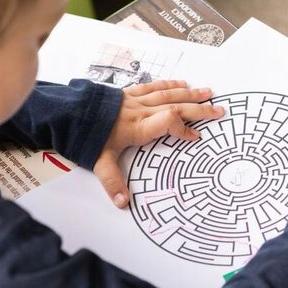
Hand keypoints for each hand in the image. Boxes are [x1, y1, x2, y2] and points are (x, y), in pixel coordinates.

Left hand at [94, 80, 224, 207]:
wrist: (68, 112)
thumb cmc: (85, 136)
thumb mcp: (99, 162)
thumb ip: (112, 182)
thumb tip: (123, 203)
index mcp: (136, 127)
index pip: (168, 122)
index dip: (185, 129)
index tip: (197, 137)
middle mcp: (140, 111)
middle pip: (175, 105)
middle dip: (199, 109)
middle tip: (219, 111)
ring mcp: (135, 100)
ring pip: (168, 94)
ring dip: (190, 94)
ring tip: (209, 93)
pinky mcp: (129, 93)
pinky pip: (154, 86)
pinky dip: (171, 85)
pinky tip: (182, 84)